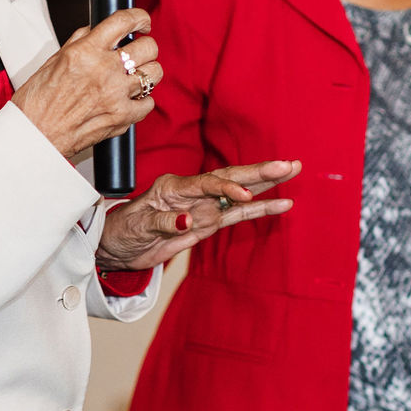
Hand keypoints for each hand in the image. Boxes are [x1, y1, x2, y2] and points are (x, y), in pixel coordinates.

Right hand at [11, 8, 161, 160]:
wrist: (34, 135)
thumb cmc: (37, 102)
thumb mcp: (54, 61)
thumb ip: (79, 43)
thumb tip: (94, 31)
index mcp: (85, 52)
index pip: (123, 21)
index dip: (139, 17)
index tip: (142, 21)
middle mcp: (104, 70)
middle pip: (148, 47)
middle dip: (145, 47)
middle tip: (138, 52)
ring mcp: (116, 95)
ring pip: (154, 73)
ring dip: (146, 72)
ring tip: (135, 76)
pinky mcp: (122, 117)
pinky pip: (149, 103)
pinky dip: (142, 100)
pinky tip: (129, 99)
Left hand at [96, 161, 300, 270]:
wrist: (118, 245)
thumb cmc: (123, 230)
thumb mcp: (138, 227)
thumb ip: (165, 223)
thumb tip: (190, 221)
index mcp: (173, 187)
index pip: (207, 183)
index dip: (227, 188)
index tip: (245, 195)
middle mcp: (192, 192)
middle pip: (230, 178)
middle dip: (259, 173)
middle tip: (287, 165)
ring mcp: (203, 206)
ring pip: (240, 193)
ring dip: (266, 185)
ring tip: (292, 172)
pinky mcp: (208, 222)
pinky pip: (238, 214)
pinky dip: (260, 208)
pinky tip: (282, 203)